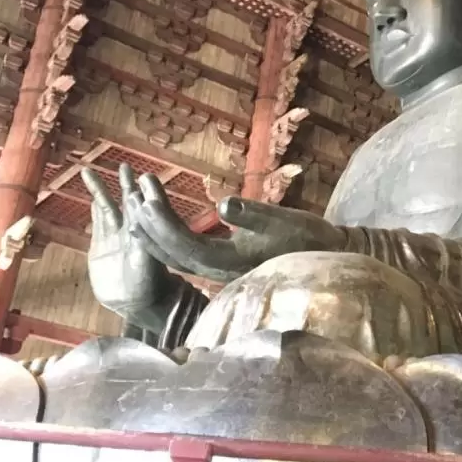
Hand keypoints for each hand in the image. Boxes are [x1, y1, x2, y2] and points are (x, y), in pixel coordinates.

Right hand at [82, 165, 174, 329]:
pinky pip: (98, 223)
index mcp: (145, 232)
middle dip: (124, 183)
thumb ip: (142, 244)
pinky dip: (95, 211)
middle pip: (126, 200)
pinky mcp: (100, 246)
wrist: (130, 304)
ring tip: (89, 172)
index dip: (142, 189)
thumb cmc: (147, 286)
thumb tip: (138, 227)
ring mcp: (114, 237)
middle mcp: (130, 231)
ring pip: (106, 207)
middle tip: (123, 165)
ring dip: (100, 190)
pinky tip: (93, 200)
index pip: (144, 205)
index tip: (141, 173)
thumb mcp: (147, 264)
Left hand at [125, 174, 344, 283]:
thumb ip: (252, 214)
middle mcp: (216, 271)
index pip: (183, 244)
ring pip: (175, 253)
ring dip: (154, 229)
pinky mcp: (222, 262)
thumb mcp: (282, 220)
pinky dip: (168, 234)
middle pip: (171, 250)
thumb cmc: (306, 237)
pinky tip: (158, 220)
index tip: (146, 195)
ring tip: (136, 202)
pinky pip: (185, 251)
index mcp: (227, 262)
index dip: (162, 220)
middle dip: (151, 222)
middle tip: (135, 190)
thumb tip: (222, 204)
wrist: (326, 256)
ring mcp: (218, 269)